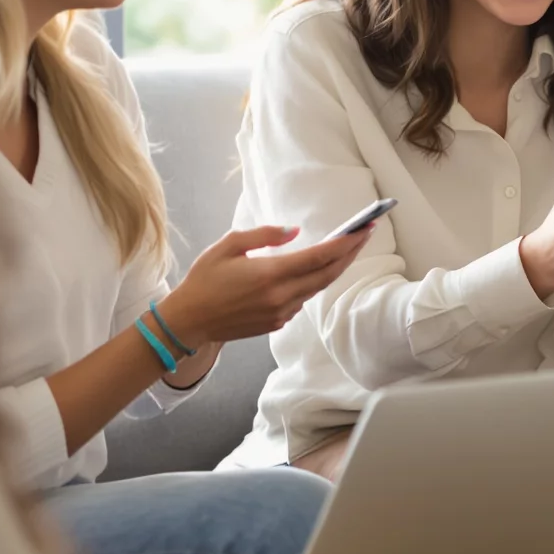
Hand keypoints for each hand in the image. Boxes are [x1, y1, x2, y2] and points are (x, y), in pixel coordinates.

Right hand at [163, 224, 374, 346]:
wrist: (188, 321)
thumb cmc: (204, 279)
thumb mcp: (228, 245)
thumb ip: (264, 235)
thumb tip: (295, 231)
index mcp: (269, 274)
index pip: (318, 257)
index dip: (344, 244)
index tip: (362, 230)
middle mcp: (280, 296)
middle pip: (327, 275)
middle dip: (349, 254)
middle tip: (365, 236)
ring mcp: (280, 313)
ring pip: (316, 288)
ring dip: (333, 269)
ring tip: (346, 250)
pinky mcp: (276, 323)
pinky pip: (302, 300)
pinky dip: (312, 284)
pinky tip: (314, 271)